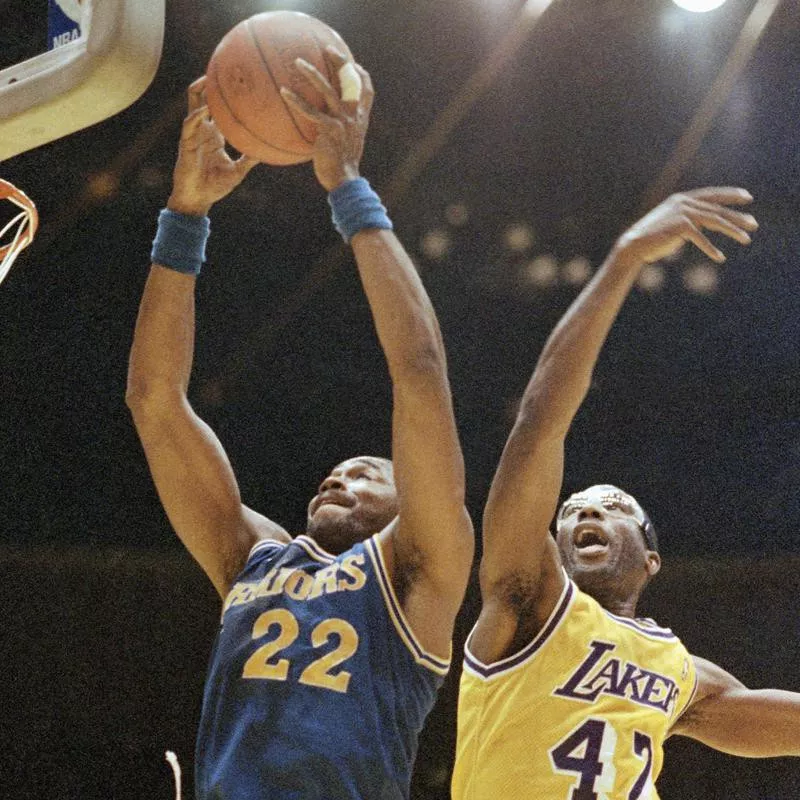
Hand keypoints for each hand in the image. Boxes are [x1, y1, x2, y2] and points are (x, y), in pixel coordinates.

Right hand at [167, 77, 257, 216]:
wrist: (198, 200)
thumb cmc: (216, 186)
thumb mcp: (238, 171)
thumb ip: (250, 159)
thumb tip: (269, 151)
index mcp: (214, 135)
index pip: (217, 108)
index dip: (224, 94)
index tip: (238, 81)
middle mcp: (203, 130)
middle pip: (203, 98)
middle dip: (210, 83)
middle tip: (223, 69)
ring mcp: (193, 135)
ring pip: (193, 106)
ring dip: (200, 92)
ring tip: (208, 79)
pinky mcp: (185, 144)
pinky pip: (189, 125)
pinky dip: (196, 116)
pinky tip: (205, 110)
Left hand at [280, 49, 373, 191]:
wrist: (345, 180)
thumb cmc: (342, 165)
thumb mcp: (348, 143)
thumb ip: (342, 128)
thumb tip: (326, 122)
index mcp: (360, 117)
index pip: (367, 89)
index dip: (360, 72)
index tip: (352, 62)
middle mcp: (354, 115)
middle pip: (350, 80)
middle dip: (340, 61)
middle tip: (327, 48)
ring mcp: (342, 121)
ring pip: (328, 89)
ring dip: (313, 73)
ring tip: (298, 62)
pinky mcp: (329, 130)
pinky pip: (311, 111)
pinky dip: (296, 101)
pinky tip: (284, 92)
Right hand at [614, 188, 757, 264]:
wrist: (634, 245)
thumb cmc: (653, 238)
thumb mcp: (674, 224)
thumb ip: (691, 220)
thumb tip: (709, 223)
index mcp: (682, 199)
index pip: (712, 195)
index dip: (731, 194)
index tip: (747, 197)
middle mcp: (683, 202)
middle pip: (717, 209)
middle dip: (737, 217)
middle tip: (754, 224)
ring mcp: (682, 213)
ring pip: (715, 221)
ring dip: (732, 231)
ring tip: (746, 239)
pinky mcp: (680, 226)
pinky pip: (701, 238)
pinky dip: (711, 249)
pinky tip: (720, 257)